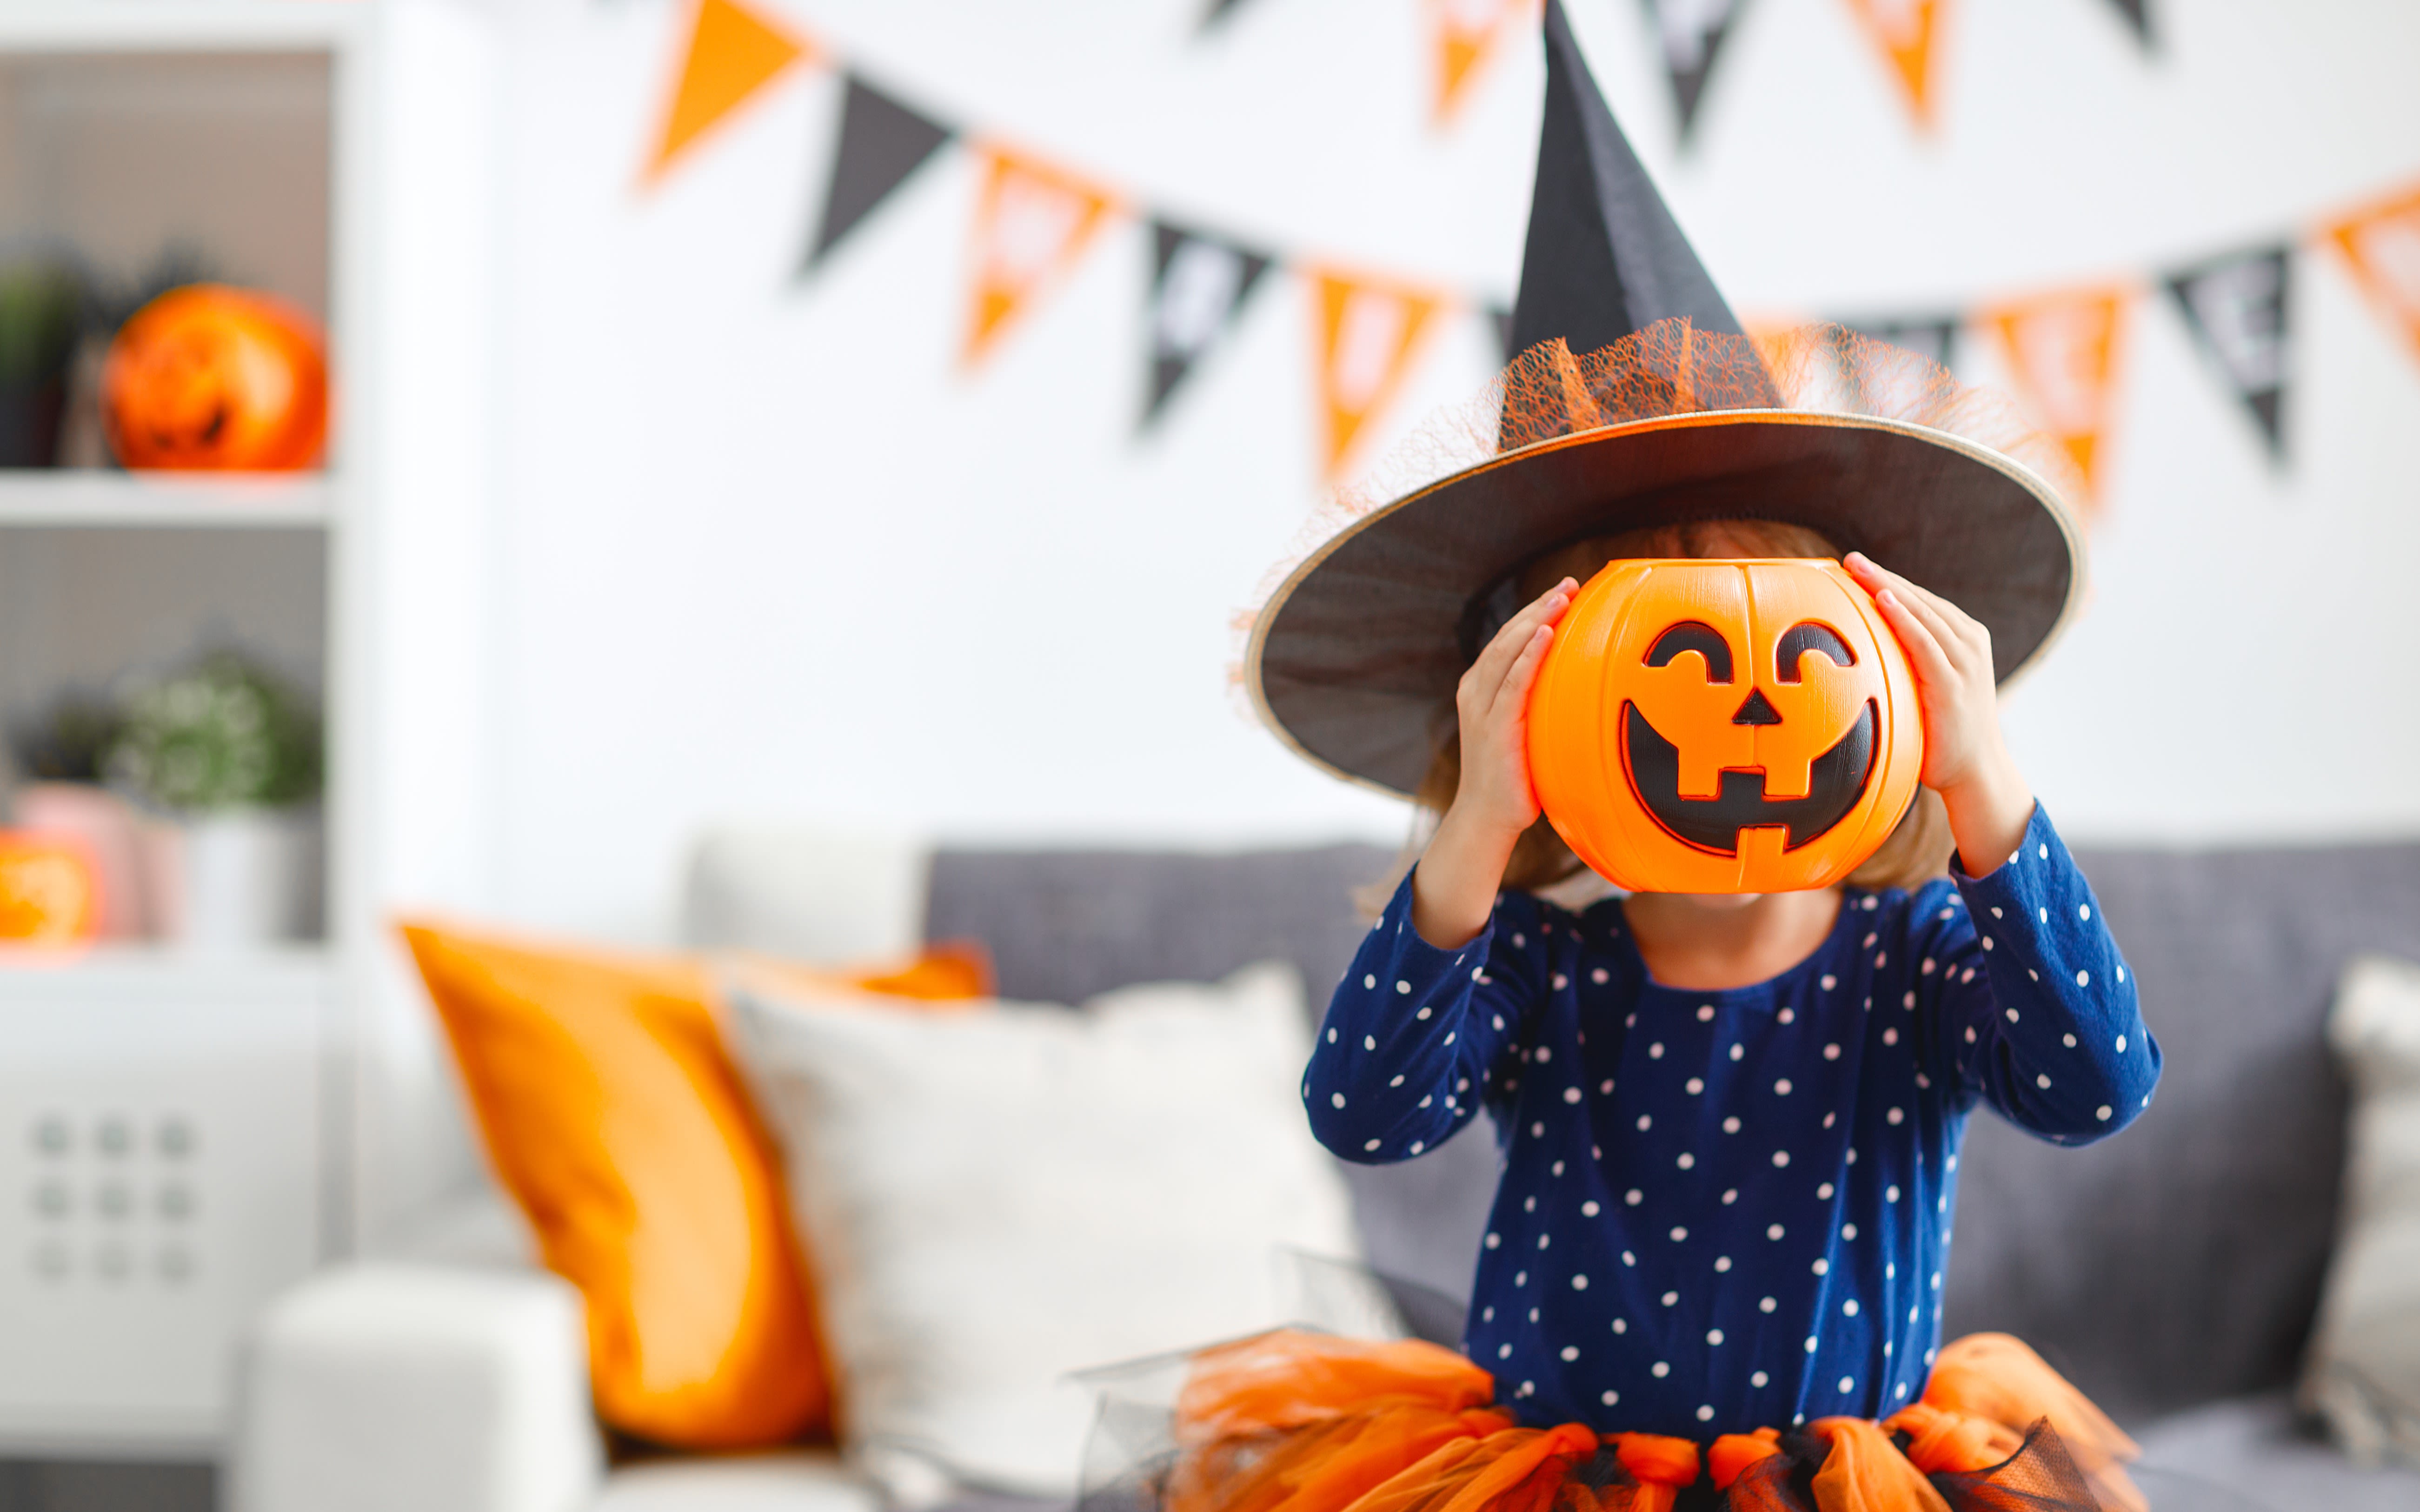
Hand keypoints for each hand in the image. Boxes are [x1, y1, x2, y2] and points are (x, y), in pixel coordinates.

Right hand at [1452, 577, 1576, 837]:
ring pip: (1508, 651)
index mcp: (1480, 688)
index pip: (1508, 639)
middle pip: (1508, 636)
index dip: (1534, 611)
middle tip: (1569, 584)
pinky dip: (1529, 655)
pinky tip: (1546, 633)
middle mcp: (1476, 691)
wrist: (1487, 818)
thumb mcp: (1525, 731)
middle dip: (1539, 607)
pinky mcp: (1494, 727)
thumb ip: (1538, 704)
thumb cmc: (1513, 777)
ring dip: (1536, 620)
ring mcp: (1482, 708)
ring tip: (1561, 597)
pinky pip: (1513, 683)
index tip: (1563, 591)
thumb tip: (1580, 686)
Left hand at [1842, 552, 2033, 871]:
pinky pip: (1925, 643)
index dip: (1885, 581)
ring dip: (1886, 587)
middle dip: (1881, 577)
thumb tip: (1860, 654)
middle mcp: (1967, 642)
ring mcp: (1964, 661)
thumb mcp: (1924, 687)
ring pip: (1920, 613)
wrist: (1975, 771)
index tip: (1853, 567)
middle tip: (1848, 560)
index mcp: (1961, 638)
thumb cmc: (1942, 731)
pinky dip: (1905, 618)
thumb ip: (1906, 663)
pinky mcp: (1954, 682)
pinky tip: (1882, 600)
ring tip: (1857, 569)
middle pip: (1917, 599)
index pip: (1918, 601)